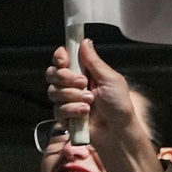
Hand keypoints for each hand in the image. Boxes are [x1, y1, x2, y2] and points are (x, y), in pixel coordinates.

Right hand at [46, 39, 161, 171]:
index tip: (63, 59)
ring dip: (72, 96)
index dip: (60, 57)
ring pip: (54, 91)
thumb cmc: (119, 104)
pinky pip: (57, 109)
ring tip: (89, 101)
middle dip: (65, 77)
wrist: (117, 130)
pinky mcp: (64, 116)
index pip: (63, 59)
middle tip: (83, 82)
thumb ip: (94, 62)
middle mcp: (73, 84)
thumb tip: (85, 41)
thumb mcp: (110, 79)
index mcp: (84, 72)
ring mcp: (67, 100)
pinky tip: (84, 113)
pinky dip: (72, 110)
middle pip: (53, 73)